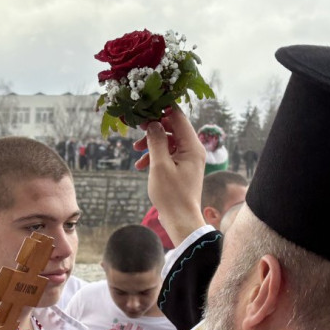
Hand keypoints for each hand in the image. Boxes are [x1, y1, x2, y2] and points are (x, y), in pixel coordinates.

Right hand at [133, 105, 207, 242]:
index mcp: (192, 146)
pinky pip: (169, 154)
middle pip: (173, 127)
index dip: (161, 110)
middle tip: (137, 129)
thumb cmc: (171, 195)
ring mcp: (189, 158)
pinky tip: (141, 164)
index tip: (144, 110)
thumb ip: (157, 140)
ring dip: (152, 143)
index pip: (178, 117)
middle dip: (154, 128)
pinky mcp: (183, 167)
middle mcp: (194, 149)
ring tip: (136, 150)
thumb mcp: (160, 165)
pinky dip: (155, 156)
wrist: (180, 219)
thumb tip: (153, 123)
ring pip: (169, 141)